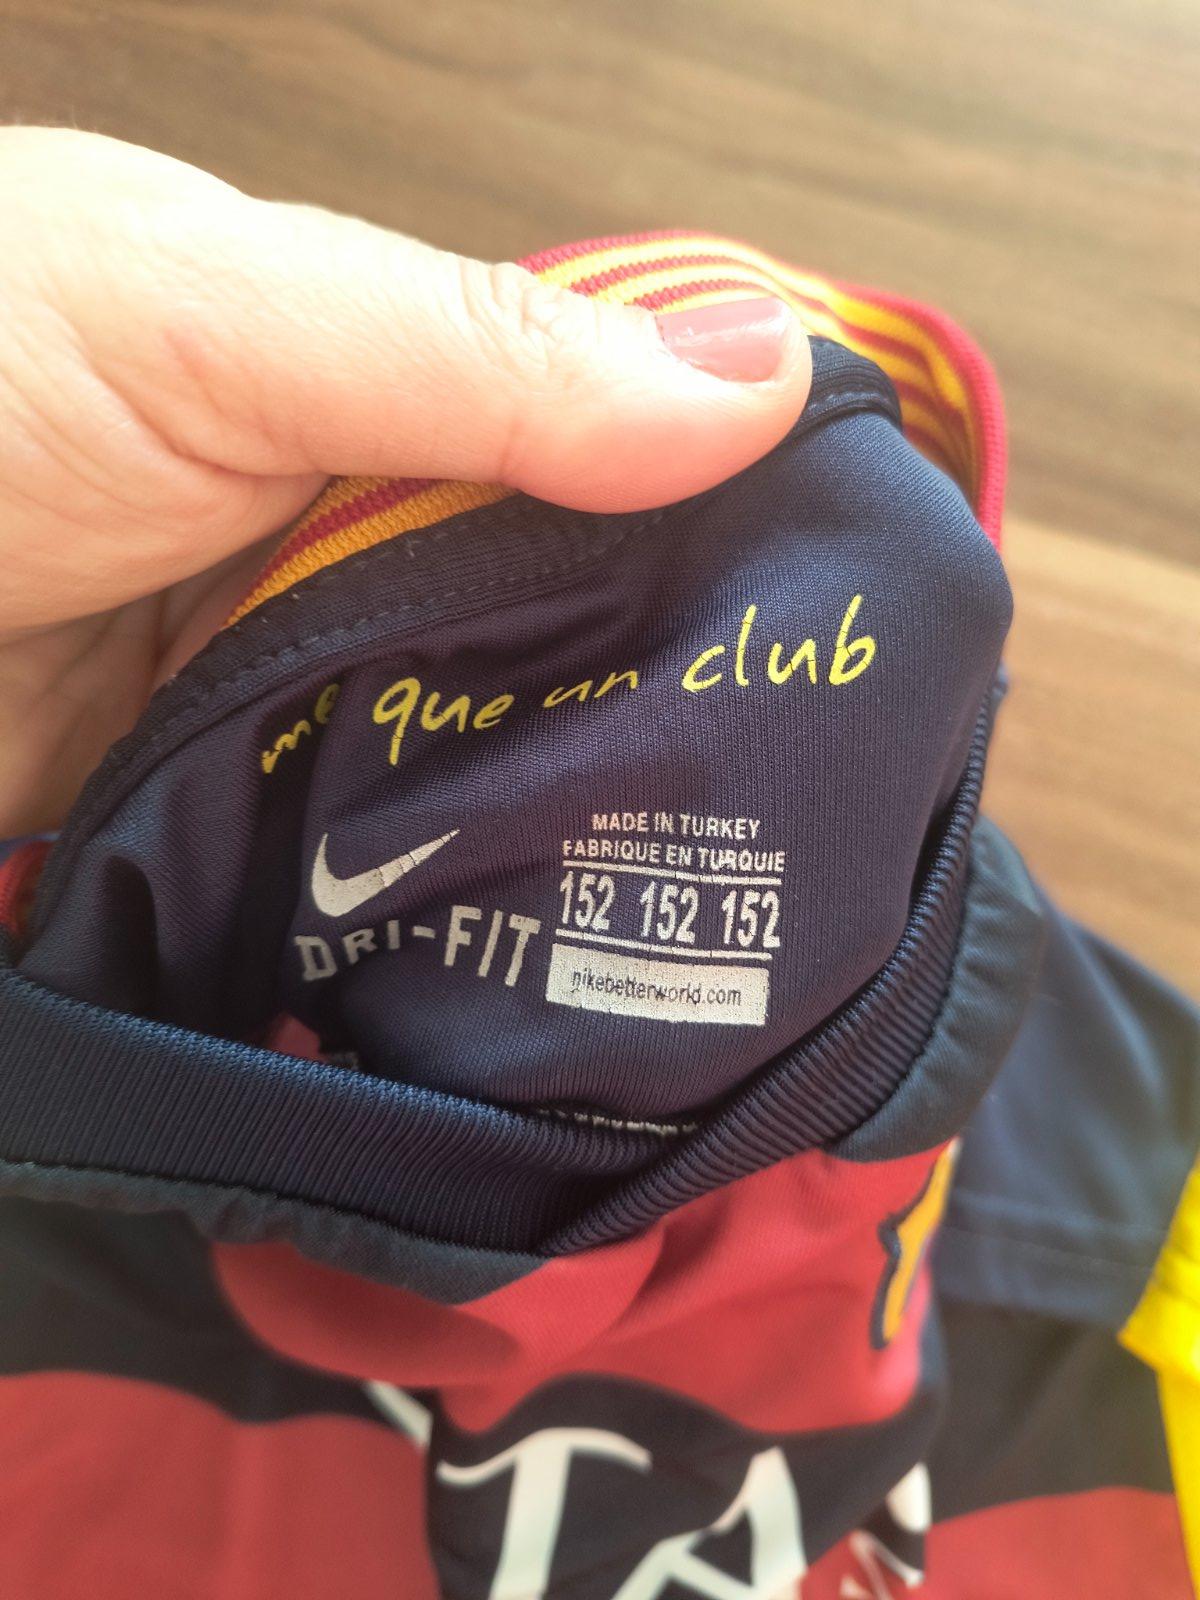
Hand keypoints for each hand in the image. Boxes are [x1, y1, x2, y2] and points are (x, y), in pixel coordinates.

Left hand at [0, 128, 810, 834]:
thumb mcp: (216, 324)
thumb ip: (477, 359)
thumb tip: (759, 373)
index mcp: (383, 381)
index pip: (613, 433)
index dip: (737, 502)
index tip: (870, 604)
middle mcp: (361, 532)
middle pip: (568, 616)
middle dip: (675, 696)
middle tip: (820, 801)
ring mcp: (306, 680)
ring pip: (483, 749)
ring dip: (569, 812)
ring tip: (726, 899)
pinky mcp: (242, 809)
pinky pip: (379, 853)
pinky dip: (449, 891)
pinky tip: (553, 944)